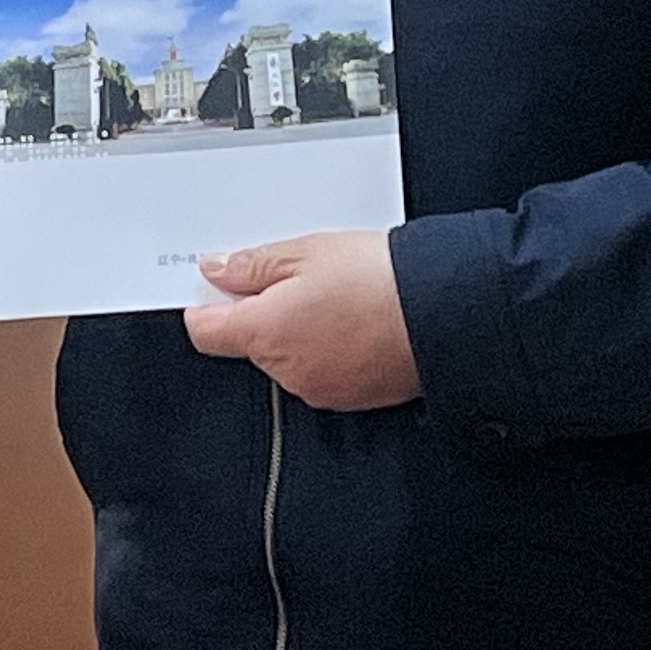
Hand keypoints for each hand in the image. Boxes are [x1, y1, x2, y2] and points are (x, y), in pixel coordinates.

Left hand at [184, 229, 420, 411]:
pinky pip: (322, 370)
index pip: (206, 331)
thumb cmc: (379, 281)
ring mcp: (317, 388)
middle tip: (299, 276)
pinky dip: (330, 348)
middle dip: (264, 311)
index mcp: (264, 332)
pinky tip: (356, 320)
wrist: (444, 315)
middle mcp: (285, 369)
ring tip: (338, 296)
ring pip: (289, 356)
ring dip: (300, 330)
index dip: (206, 306)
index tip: (215, 287)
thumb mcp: (307, 251)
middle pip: (251, 341)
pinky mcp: (349, 397)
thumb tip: (217, 270)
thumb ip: (253, 265)